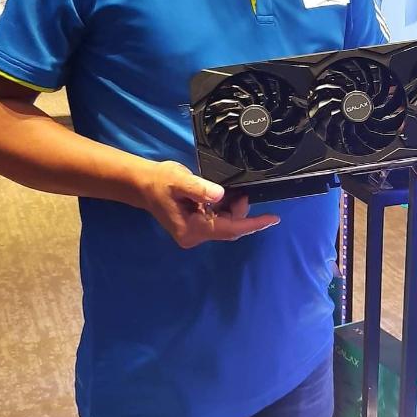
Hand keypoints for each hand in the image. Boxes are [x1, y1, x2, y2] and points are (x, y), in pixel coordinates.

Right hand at [136, 160, 278, 247]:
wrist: (143, 184)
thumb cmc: (160, 181)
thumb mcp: (180, 180)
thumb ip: (200, 188)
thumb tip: (220, 195)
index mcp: (193, 229)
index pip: (230, 229)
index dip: (253, 224)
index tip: (273, 219)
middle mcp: (195, 236)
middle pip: (229, 227)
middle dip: (240, 211)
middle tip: (240, 191)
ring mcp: (194, 233)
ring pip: (224, 223)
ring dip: (232, 208)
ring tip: (230, 191)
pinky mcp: (195, 226)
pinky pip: (217, 220)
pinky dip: (224, 208)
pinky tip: (222, 195)